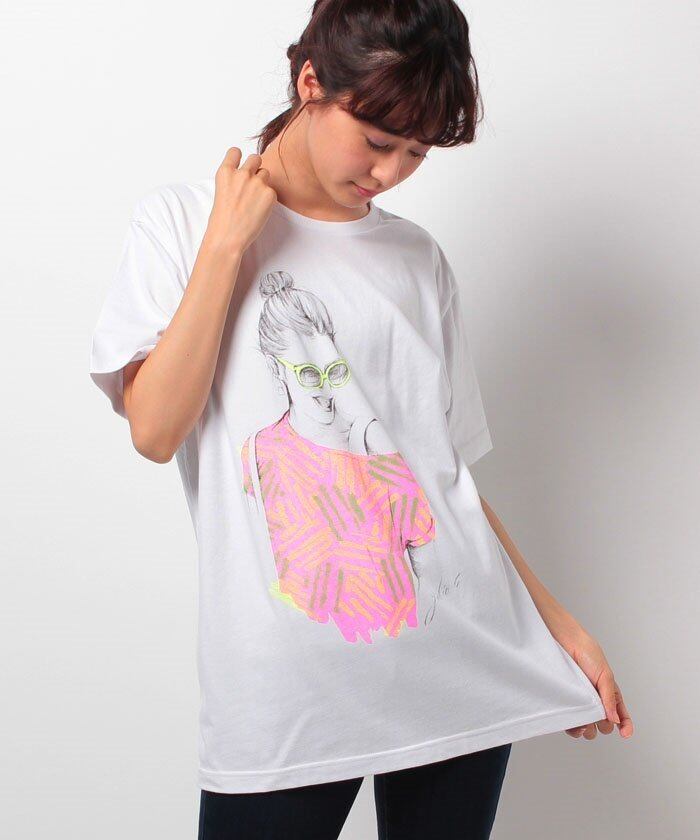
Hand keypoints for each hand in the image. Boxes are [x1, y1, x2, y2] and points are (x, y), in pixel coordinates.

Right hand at [204, 147, 277, 256]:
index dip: (239, 158)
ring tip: (254, 200)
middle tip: (252, 184)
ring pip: (265, 173)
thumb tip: (247, 175)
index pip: (235, 151)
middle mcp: (241, 174)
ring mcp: (257, 183)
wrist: (228, 238)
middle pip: (255, 158)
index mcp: (225, 172)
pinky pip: (272, 191)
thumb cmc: (222, 220)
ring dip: (262, 183)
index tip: (240, 165)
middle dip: (255, 168)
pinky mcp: (270, 194)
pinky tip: (258, 210)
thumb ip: (234, 180)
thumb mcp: (222, 192)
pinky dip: (268, 199)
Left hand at [555, 624, 633, 740]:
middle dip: (603, 726)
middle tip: (598, 716)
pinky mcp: (567, 703)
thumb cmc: (588, 654)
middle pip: (605, 725)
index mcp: (610, 694)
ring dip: (588, 730)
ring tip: (585, 723)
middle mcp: (597, 701)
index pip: (621, 716)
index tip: (625, 734)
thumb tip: (616, 720)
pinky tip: (575, 725)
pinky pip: (571, 723)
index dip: (625, 727)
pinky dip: (574, 729)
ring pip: (588, 728)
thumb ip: (610, 698)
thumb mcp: (605, 675)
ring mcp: (581, 703)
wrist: (565, 643)